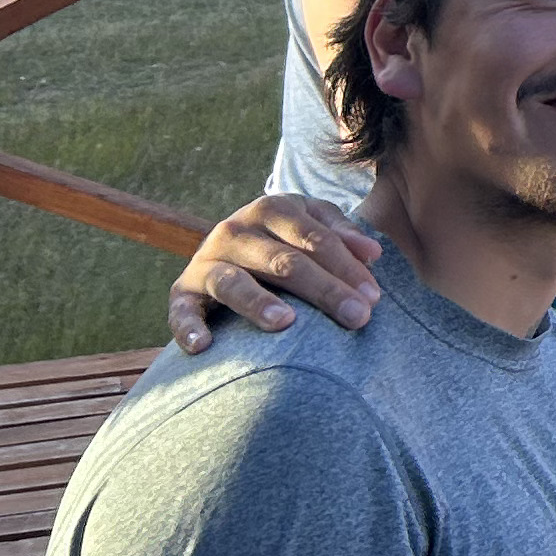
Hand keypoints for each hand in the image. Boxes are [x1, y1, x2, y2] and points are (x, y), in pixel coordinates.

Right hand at [171, 196, 381, 352]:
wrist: (226, 250)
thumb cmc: (284, 240)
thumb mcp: (312, 225)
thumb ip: (342, 235)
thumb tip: (374, 253)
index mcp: (272, 208)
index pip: (316, 239)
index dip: (347, 267)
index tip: (374, 297)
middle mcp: (235, 230)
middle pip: (284, 262)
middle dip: (325, 290)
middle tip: (357, 317)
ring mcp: (205, 260)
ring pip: (233, 281)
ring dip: (257, 302)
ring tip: (285, 323)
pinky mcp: (182, 292)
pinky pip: (182, 311)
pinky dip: (188, 328)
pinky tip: (203, 347)